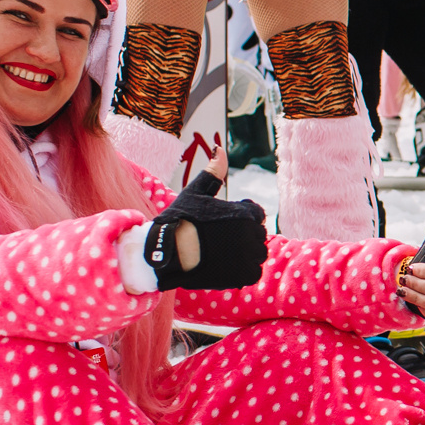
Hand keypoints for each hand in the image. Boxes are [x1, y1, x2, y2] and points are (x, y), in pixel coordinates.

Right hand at [144, 183, 267, 290]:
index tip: (224, 222)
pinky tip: (225, 265)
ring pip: (258, 254)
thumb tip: (220, 149)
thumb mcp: (195, 192)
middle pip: (259, 234)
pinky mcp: (242, 275)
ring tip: (222, 252)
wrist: (165, 252)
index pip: (257, 214)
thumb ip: (213, 172)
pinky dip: (243, 271)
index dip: (242, 217)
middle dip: (245, 235)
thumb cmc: (179, 220)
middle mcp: (250, 234)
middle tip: (220, 239)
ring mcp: (247, 256)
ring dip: (246, 253)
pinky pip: (253, 272)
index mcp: (244, 213)